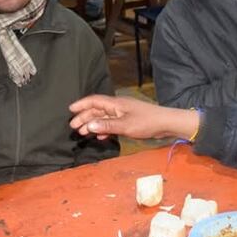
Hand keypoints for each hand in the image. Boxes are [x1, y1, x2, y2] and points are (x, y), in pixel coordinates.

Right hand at [68, 94, 197, 140]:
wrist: (166, 123)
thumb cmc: (147, 122)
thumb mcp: (125, 126)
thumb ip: (107, 125)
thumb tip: (89, 125)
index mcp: (116, 104)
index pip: (94, 101)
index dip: (81, 104)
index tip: (70, 109)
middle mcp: (118, 106)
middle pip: (97, 110)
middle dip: (84, 117)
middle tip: (74, 126)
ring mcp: (123, 113)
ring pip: (104, 117)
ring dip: (93, 124)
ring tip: (83, 132)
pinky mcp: (129, 121)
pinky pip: (112, 123)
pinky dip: (104, 129)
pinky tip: (100, 136)